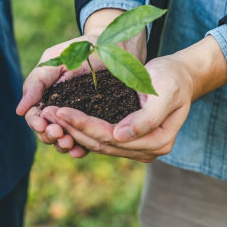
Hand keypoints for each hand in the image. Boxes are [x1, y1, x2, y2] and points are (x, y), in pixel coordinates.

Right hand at [16, 8, 145, 157]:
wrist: (115, 46)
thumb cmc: (81, 49)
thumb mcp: (55, 61)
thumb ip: (37, 83)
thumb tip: (19, 111)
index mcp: (47, 96)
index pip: (35, 116)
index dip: (36, 123)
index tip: (41, 124)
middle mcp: (60, 110)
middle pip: (47, 132)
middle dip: (49, 135)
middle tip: (57, 133)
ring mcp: (79, 118)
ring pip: (64, 140)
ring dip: (62, 144)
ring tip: (69, 142)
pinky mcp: (98, 123)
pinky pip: (86, 141)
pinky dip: (80, 148)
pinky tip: (80, 150)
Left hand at [45, 36, 226, 161]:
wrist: (180, 76)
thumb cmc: (172, 78)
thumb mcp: (164, 92)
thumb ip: (146, 118)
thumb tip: (120, 137)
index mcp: (157, 141)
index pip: (111, 137)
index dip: (83, 125)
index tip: (60, 111)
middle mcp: (146, 150)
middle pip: (100, 143)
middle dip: (71, 128)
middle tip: (46, 114)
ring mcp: (136, 147)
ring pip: (96, 143)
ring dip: (71, 130)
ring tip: (48, 116)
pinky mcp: (126, 139)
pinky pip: (99, 139)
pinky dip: (79, 129)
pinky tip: (60, 119)